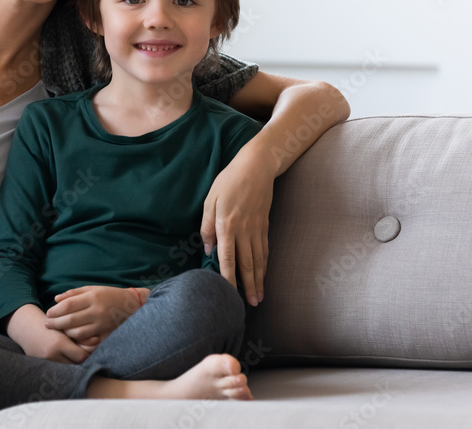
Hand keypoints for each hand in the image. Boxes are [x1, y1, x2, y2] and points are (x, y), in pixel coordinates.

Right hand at [6, 304, 89, 362]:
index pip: (82, 356)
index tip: (93, 346)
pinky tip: (68, 358)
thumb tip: (97, 340)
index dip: (89, 352)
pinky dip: (64, 363)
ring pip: (68, 368)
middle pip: (76, 364)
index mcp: (58, 343)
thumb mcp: (64, 325)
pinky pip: (58, 368)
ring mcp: (45, 362)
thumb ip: (79, 333)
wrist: (26, 328)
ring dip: (74, 362)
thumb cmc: (49, 322)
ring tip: (78, 354)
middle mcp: (51, 355)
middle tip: (88, 351)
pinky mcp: (40, 365)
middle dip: (82, 358)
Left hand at [44, 285, 145, 346]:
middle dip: (55, 323)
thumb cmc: (109, 295)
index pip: (68, 305)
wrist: (132, 305)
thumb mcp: (92, 288)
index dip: (55, 311)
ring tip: (59, 330)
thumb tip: (56, 299)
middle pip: (70, 320)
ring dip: (65, 333)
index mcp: (92, 297)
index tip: (48, 313)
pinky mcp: (107, 335)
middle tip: (47, 324)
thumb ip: (74, 293)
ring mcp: (102, 325)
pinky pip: (88, 341)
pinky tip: (72, 338)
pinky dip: (78, 341)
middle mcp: (97, 311)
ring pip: (77, 333)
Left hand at [201, 143, 273, 306]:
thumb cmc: (228, 181)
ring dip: (259, 280)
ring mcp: (256, 229)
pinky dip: (264, 265)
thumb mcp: (210, 200)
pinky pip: (265, 250)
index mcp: (226, 225)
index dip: (228, 279)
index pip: (227, 258)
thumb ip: (206, 226)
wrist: (256, 167)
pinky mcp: (265, 226)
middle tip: (251, 305)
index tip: (229, 295)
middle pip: (247, 264)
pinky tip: (263, 275)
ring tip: (259, 297)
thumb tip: (207, 249)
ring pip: (258, 260)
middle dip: (249, 286)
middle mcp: (243, 231)